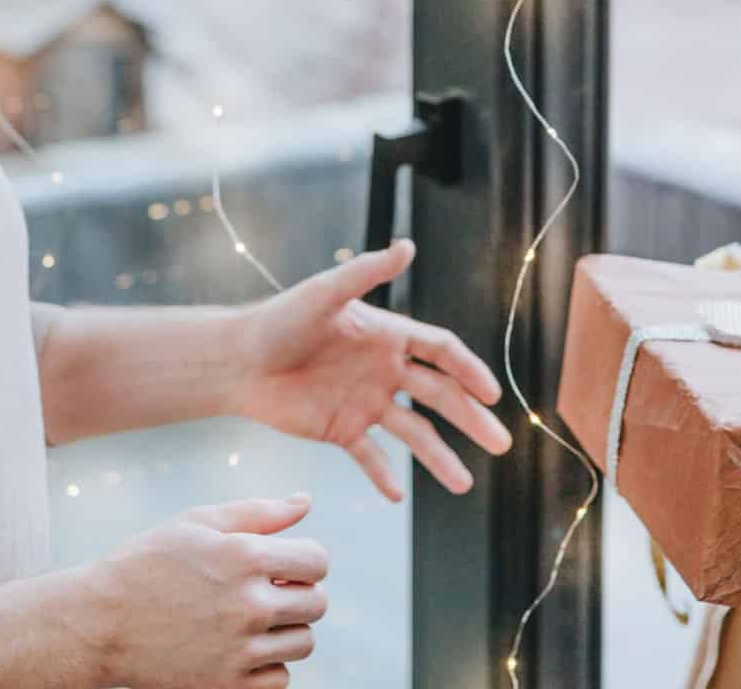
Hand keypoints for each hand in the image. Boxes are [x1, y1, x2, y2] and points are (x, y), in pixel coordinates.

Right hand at [58, 495, 329, 688]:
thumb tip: (306, 500)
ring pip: (302, 642)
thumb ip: (258, 512)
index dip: (305, 560)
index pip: (318, 561)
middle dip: (298, 594)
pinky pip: (280, 679)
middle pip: (316, 604)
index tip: (283, 565)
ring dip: (285, 630)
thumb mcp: (197, 523)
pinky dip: (268, 666)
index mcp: (244, 557)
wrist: (97, 624)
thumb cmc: (148, 564)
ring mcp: (238, 650)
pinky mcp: (226, 687)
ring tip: (249, 620)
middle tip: (266, 592)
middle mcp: (247, 605)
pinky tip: (240, 648)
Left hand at [234, 240, 514, 500]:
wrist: (238, 360)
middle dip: (472, 419)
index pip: (441, 352)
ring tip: (464, 484)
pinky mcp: (342, 430)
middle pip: (440, 396)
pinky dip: (385, 476)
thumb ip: (366, 273)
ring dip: (440, 458)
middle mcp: (385, 370)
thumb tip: (406, 245)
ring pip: (414, 434)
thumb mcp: (325, 294)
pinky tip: (398, 495)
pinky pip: (371, 457)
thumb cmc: (280, 319)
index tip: (492, 393)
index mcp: (388, 335)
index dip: (469, 370)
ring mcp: (366, 403)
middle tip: (501, 444)